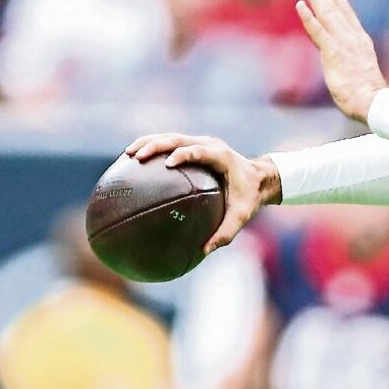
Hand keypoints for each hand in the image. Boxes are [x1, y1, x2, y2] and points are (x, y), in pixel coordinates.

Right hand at [125, 134, 282, 254]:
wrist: (261, 178)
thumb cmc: (250, 197)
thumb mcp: (242, 215)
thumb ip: (225, 232)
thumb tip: (204, 251)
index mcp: (221, 156)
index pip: (199, 151)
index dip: (183, 153)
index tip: (168, 163)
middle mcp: (209, 144)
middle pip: (178, 138)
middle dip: (156, 145)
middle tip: (136, 157)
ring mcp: (202, 143)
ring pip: (171, 137)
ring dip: (149, 142)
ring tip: (128, 155)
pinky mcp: (196, 146)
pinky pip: (172, 143)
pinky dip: (154, 147)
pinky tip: (135, 161)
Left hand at [297, 0, 387, 122]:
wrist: (373, 101)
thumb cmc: (370, 95)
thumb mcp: (364, 74)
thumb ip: (357, 66)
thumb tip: (355, 69)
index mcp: (360, 42)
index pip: (347, 15)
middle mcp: (352, 38)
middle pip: (335, 9)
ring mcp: (343, 44)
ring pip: (327, 14)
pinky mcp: (333, 53)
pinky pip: (318, 32)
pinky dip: (309, 18)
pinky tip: (300, 5)